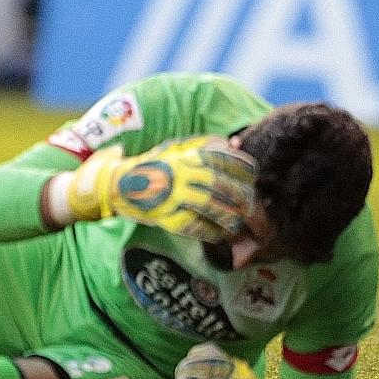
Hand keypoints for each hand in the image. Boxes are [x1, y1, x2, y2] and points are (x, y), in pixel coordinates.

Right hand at [66, 137, 255, 240]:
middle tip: (262, 221)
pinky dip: (214, 235)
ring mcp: (176, 196)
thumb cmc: (152, 165)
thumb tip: (234, 142)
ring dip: (234, 222)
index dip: (248, 174)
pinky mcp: (168, 218)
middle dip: (252, 208)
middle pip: (231, 190)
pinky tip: (219, 237)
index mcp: (189, 153)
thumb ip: (204, 146)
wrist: (116, 184)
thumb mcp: (176, 148)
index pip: (232, 161)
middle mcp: (185, 172)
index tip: (255, 183)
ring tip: (239, 228)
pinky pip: (200, 229)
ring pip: (219, 211)